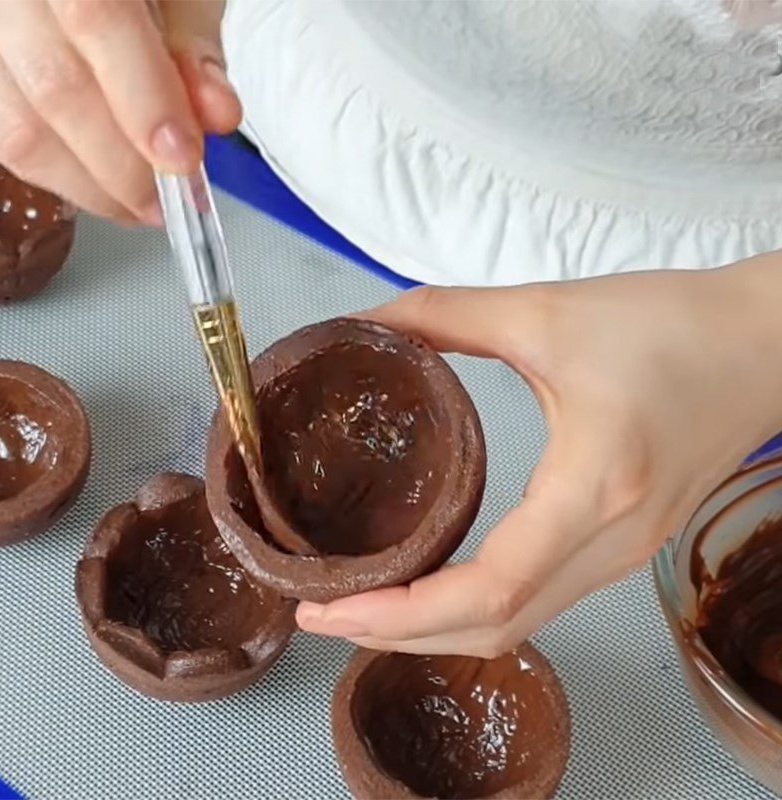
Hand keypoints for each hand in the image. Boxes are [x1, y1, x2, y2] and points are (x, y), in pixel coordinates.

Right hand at [0, 0, 240, 224]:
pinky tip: (98, 181)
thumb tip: (218, 114)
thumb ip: (194, 49)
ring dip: (89, 184)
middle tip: (170, 199)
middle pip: (53, 85)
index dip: (145, 101)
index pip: (95, 17)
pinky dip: (56, 173)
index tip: (183, 159)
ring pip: (15, 127)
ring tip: (139, 202)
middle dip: (124, 165)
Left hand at [297, 257, 781, 656]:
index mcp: (594, 486)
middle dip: (400, 636)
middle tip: (324, 612)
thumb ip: (445, 313)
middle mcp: (612, 541)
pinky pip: (543, 599)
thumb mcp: (545, 311)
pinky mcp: (628, 544)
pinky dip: (479, 608)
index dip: (401, 613)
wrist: (764, 341)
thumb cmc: (669, 324)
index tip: (328, 606)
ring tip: (366, 606)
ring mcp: (625, 554)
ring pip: (520, 625)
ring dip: (437, 629)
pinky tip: (437, 584)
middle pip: (496, 627)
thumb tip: (363, 321)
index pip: (492, 587)